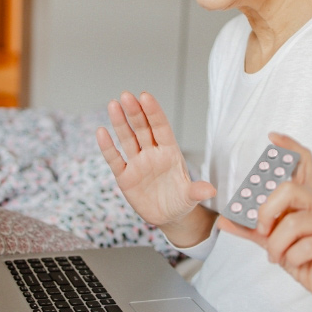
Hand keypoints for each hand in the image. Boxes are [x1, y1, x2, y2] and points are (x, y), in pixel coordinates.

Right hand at [96, 91, 215, 227]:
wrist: (168, 216)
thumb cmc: (181, 200)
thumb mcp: (190, 197)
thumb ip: (196, 191)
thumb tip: (210, 190)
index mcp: (170, 152)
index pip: (161, 128)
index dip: (153, 112)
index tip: (145, 96)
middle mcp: (152, 153)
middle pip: (142, 128)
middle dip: (135, 112)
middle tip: (126, 95)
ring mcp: (138, 163)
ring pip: (127, 139)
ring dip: (120, 123)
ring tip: (113, 105)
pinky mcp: (125, 177)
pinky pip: (115, 159)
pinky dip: (108, 147)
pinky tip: (101, 132)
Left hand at [217, 133, 311, 307]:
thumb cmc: (304, 256)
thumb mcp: (271, 240)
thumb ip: (250, 228)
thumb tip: (223, 219)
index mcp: (307, 199)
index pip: (303, 162)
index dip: (289, 147)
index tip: (272, 137)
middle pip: (289, 189)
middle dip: (266, 212)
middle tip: (262, 229)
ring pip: (292, 223)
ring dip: (277, 245)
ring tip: (279, 255)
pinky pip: (304, 247)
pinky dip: (292, 259)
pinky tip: (297, 262)